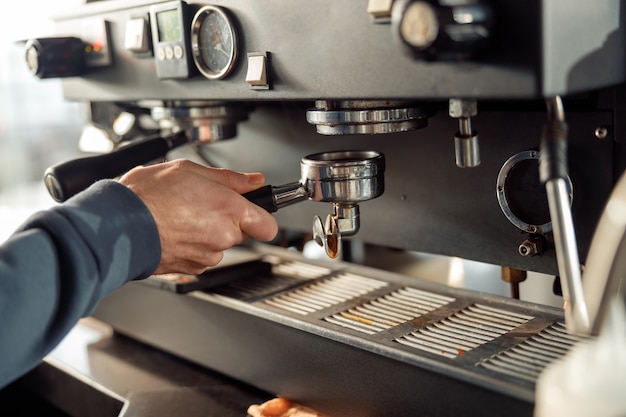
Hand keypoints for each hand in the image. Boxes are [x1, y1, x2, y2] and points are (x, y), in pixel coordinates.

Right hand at [119, 159, 278, 274]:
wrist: (117, 226)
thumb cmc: (148, 196)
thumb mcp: (190, 170)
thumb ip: (229, 178)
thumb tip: (254, 180)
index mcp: (230, 210)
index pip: (269, 225)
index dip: (262, 216)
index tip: (254, 210)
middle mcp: (223, 236)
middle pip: (240, 232)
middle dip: (226, 219)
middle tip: (201, 203)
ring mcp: (207, 255)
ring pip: (219, 244)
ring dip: (206, 232)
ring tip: (180, 216)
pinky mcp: (191, 269)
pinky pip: (201, 256)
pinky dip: (191, 245)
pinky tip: (173, 231)